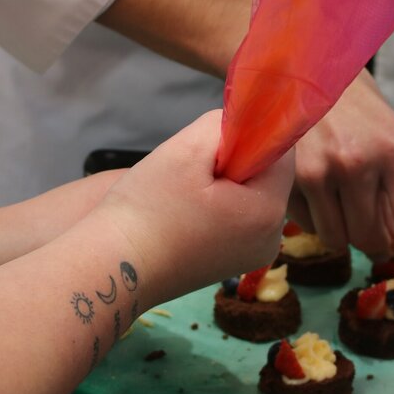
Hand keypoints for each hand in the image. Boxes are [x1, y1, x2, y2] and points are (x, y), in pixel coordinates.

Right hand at [95, 110, 294, 303]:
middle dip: (235, 163)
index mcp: (268, 212)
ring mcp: (251, 256)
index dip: (248, 137)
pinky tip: (184, 214)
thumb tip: (240, 127)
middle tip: (191, 172)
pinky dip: (217, 208)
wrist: (112, 267)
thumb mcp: (185, 149)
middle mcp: (271, 239)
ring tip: (184, 194)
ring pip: (250, 198)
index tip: (211, 145)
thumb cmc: (147, 208)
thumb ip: (223, 126)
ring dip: (224, 185)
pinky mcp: (231, 264)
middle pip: (267, 177)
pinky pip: (237, 221)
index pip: (280, 152)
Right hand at [288, 71, 393, 261]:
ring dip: (338, 229)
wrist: (301, 68)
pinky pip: (304, 223)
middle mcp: (358, 165)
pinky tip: (311, 187)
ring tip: (337, 201)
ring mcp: (317, 172)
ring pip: (334, 239)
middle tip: (366, 225)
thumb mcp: (390, 138)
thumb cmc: (351, 104)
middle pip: (371, 241)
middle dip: (371, 240)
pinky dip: (310, 214)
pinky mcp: (285, 178)